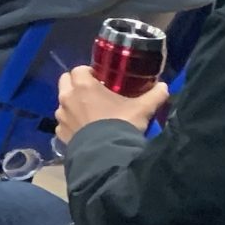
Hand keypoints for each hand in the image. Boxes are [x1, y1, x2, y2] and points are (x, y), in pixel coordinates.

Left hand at [55, 65, 169, 143]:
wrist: (108, 155)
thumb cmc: (122, 125)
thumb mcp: (142, 109)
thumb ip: (154, 95)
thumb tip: (164, 86)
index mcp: (83, 86)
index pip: (79, 69)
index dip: (89, 72)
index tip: (100, 79)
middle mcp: (67, 98)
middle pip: (65, 81)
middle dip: (76, 83)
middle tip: (93, 91)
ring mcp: (62, 116)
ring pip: (62, 102)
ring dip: (72, 103)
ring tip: (89, 111)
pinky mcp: (60, 133)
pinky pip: (63, 123)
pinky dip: (71, 123)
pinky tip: (84, 129)